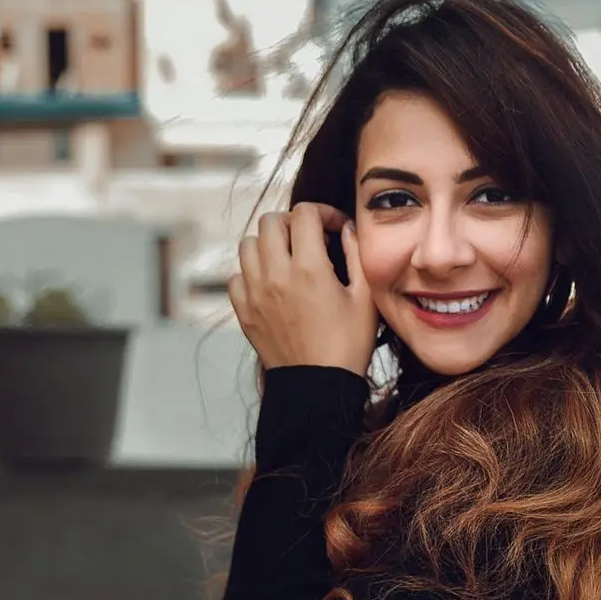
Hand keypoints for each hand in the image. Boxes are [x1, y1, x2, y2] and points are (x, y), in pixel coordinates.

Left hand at [227, 203, 378, 376]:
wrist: (319, 386)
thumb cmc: (348, 345)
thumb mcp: (365, 298)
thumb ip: (357, 256)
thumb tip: (347, 229)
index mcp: (309, 269)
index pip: (304, 213)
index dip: (323, 213)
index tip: (334, 228)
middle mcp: (276, 275)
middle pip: (270, 222)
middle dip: (293, 223)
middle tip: (309, 238)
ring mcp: (255, 293)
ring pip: (248, 245)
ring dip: (270, 243)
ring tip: (288, 257)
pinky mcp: (244, 311)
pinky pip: (236, 276)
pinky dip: (252, 271)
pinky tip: (272, 282)